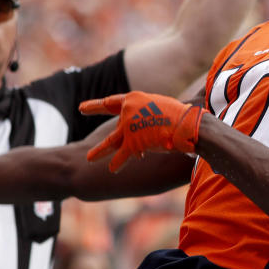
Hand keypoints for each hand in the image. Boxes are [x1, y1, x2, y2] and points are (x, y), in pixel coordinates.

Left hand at [79, 92, 202, 171]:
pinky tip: (112, 169)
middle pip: (110, 117)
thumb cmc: (182, 114)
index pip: (113, 101)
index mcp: (134, 98)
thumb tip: (150, 120)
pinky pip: (122, 156)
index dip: (98, 104)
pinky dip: (117, 163)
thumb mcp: (163, 105)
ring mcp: (127, 128)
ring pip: (111, 142)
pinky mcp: (132, 144)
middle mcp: (127, 112)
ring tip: (89, 158)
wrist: (186, 125)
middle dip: (94, 110)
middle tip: (82, 108)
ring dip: (100, 151)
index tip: (84, 106)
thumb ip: (151, 112)